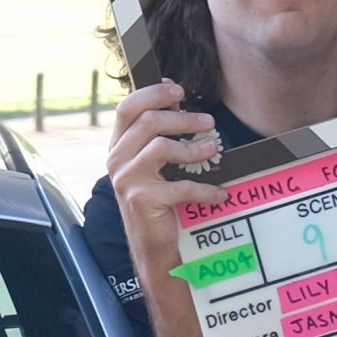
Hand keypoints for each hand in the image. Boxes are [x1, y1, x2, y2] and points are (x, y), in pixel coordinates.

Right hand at [104, 81, 220, 250]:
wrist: (152, 247)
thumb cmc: (158, 203)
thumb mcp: (153, 166)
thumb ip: (157, 136)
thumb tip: (175, 101)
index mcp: (118, 148)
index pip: (127, 108)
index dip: (152, 93)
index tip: (177, 89)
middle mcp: (117, 161)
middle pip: (148, 121)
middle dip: (183, 118)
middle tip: (208, 122)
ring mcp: (127, 180)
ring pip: (162, 146)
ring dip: (194, 148)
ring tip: (212, 149)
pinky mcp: (142, 199)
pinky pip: (181, 185)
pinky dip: (205, 189)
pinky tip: (219, 193)